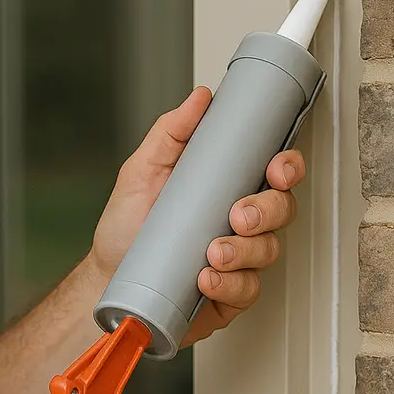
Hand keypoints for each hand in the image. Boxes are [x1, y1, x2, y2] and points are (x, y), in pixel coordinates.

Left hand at [89, 86, 305, 344]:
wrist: (106, 276)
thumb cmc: (127, 226)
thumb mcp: (142, 171)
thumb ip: (170, 133)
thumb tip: (199, 98)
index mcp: (225, 187)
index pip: (273, 172)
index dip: (287, 167)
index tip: (276, 169)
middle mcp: (238, 222)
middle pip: (281, 210)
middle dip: (266, 211)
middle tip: (237, 216)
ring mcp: (238, 259)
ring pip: (268, 252)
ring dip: (244, 251)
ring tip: (212, 253)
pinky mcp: (229, 295)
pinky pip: (247, 291)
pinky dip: (230, 285)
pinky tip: (207, 280)